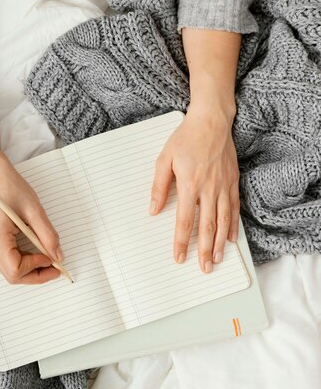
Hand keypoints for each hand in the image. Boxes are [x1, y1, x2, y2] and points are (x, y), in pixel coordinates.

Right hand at [0, 158, 61, 283]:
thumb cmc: (9, 186)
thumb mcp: (34, 210)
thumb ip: (47, 235)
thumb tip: (57, 255)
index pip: (15, 270)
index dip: (36, 268)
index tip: (50, 258)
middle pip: (12, 275)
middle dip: (35, 274)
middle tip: (54, 267)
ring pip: (10, 269)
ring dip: (30, 268)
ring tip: (47, 257)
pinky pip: (9, 258)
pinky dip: (24, 259)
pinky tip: (36, 249)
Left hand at [150, 105, 239, 272]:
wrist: (211, 121)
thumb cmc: (185, 138)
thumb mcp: (164, 159)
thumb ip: (159, 187)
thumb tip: (153, 210)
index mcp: (189, 184)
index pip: (185, 221)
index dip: (182, 241)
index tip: (179, 256)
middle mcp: (209, 189)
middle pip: (207, 226)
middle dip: (204, 250)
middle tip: (204, 268)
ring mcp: (223, 186)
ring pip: (223, 221)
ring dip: (219, 243)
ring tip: (216, 259)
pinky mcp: (233, 181)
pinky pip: (234, 208)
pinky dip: (232, 226)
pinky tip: (230, 238)